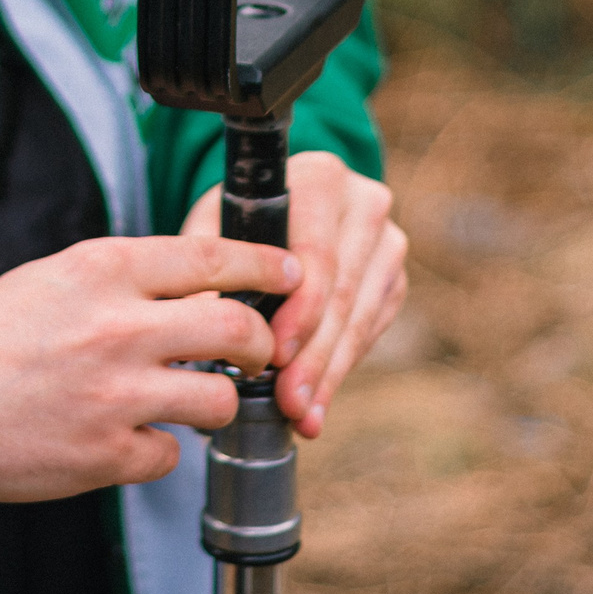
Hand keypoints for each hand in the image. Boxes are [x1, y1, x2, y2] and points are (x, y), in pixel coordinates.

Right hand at [0, 235, 300, 501]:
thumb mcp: (59, 276)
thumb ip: (130, 279)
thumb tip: (204, 290)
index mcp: (105, 269)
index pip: (213, 259)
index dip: (266, 266)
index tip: (292, 273)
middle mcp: (118, 327)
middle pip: (238, 332)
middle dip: (262, 345)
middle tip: (257, 353)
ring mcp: (114, 395)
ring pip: (217, 402)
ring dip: (214, 404)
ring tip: (190, 402)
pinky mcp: (104, 454)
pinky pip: (169, 454)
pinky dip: (158, 448)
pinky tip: (130, 438)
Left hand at [181, 151, 407, 439]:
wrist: (280, 209)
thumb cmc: (237, 219)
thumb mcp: (213, 226)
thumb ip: (211, 268)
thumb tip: (199, 325)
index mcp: (321, 177)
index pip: (318, 254)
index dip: (299, 311)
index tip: (275, 356)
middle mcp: (365, 204)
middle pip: (343, 293)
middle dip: (313, 356)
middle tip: (289, 403)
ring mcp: (387, 242)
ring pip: (360, 319)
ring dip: (328, 373)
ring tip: (302, 416)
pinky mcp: (393, 279)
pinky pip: (370, 333)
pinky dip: (340, 371)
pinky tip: (317, 405)